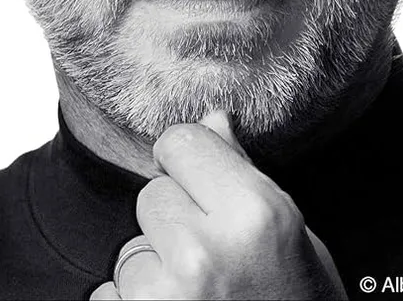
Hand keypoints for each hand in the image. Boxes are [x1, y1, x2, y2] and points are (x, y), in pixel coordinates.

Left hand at [90, 111, 347, 299]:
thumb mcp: (293, 240)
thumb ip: (246, 178)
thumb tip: (213, 119)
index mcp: (254, 215)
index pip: (180, 141)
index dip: (192, 164)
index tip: (204, 187)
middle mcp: (202, 253)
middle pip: (152, 194)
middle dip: (175, 220)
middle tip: (214, 263)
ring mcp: (161, 300)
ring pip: (129, 249)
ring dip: (153, 271)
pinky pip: (109, 296)